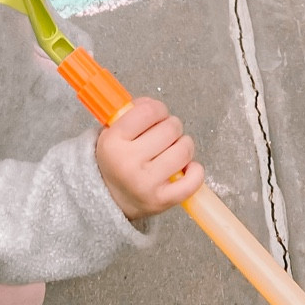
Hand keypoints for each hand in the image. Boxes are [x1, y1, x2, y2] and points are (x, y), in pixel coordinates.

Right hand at [94, 96, 204, 219]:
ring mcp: (146, 184)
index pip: (149, 111)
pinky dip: (195, 171)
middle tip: (164, 135)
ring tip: (172, 151)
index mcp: (112, 142)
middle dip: (171, 127)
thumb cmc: (115, 161)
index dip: (157, 109)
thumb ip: (132, 112)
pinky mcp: (162, 200)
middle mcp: (128, 163)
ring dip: (183, 146)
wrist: (108, 200)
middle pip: (171, 128)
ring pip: (184, 150)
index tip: (156, 115)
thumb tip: (153, 104)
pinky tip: (185, 169)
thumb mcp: (111, 132)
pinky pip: (193, 180)